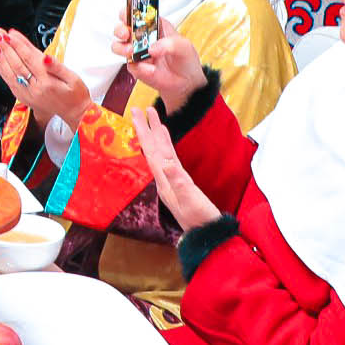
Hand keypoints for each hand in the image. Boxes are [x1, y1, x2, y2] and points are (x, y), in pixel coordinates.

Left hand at [0, 27, 89, 124]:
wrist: (75, 113)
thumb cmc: (75, 95)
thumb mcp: (73, 78)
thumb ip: (57, 66)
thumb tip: (45, 57)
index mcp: (47, 82)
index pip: (29, 59)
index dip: (19, 45)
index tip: (10, 34)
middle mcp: (35, 89)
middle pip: (16, 64)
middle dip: (6, 47)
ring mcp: (27, 94)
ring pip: (10, 73)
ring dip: (1, 58)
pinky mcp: (24, 98)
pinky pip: (9, 82)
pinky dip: (2, 69)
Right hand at [114, 21, 207, 111]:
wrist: (185, 83)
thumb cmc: (185, 60)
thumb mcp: (184, 46)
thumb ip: (170, 43)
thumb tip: (152, 48)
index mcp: (154, 26)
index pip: (138, 13)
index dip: (131, 10)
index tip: (130, 13)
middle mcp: (142, 37)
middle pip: (122, 27)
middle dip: (120, 29)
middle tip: (126, 33)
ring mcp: (137, 52)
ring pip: (118, 45)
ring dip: (122, 47)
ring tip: (132, 51)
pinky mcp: (136, 67)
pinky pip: (131, 65)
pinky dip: (139, 67)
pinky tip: (151, 69)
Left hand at [133, 106, 218, 228]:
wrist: (206, 236)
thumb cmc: (200, 219)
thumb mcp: (190, 200)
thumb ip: (178, 181)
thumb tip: (166, 163)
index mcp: (164, 180)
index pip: (152, 150)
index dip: (146, 131)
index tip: (141, 113)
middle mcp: (164, 179)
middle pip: (151, 148)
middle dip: (145, 128)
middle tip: (139, 108)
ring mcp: (170, 180)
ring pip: (159, 152)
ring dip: (154, 134)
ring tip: (152, 117)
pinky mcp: (179, 183)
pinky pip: (169, 159)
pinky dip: (166, 147)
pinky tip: (165, 140)